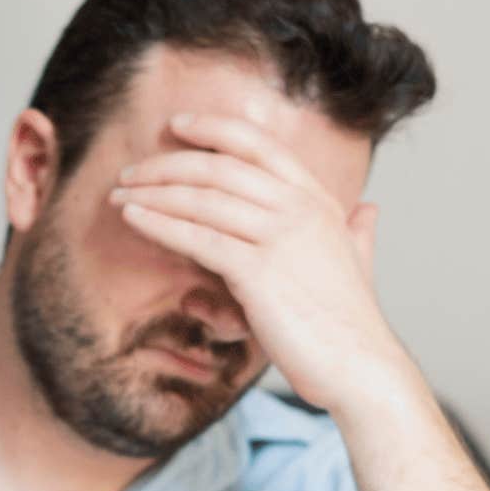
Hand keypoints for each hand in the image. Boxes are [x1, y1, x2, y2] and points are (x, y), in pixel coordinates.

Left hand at [110, 114, 419, 414]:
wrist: (359, 365)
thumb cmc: (350, 322)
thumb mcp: (359, 262)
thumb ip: (358, 231)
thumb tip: (369, 209)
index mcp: (318, 200)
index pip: (259, 146)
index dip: (214, 129)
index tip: (177, 125)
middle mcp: (300, 209)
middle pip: (219, 168)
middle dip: (167, 165)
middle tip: (130, 172)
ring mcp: (280, 237)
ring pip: (202, 199)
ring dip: (153, 193)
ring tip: (119, 195)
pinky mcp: (259, 271)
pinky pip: (197, 238)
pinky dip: (159, 224)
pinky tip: (133, 217)